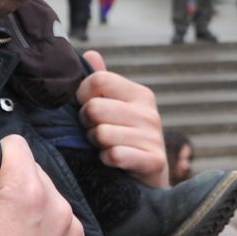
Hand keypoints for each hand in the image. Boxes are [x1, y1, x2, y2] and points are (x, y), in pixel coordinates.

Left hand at [77, 51, 170, 187]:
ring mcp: (154, 137)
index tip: (85, 109)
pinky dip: (107, 160)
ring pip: (101, 133)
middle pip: (94, 107)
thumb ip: (102, 82)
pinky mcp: (154, 161)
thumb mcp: (116, 109)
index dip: (82, 96)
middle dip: (86, 124)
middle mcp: (149, 112)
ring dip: (96, 144)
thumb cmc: (125, 141)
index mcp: (140, 94)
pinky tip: (112, 161)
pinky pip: (115, 155)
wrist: (147, 181)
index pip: (97, 80)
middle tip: (94, 132)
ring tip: (104, 147)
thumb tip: (90, 54)